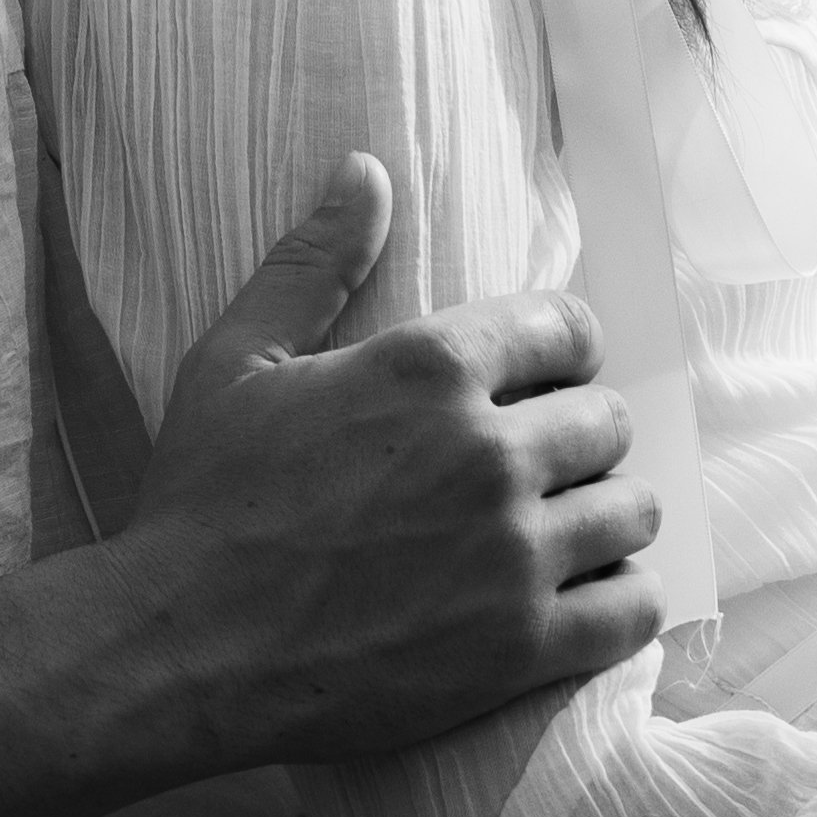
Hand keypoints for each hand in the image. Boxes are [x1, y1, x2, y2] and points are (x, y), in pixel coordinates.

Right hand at [109, 153, 663, 766]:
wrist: (185, 646)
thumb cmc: (206, 495)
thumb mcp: (240, 354)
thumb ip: (316, 259)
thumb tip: (365, 168)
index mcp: (426, 367)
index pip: (563, 327)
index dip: (564, 344)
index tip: (551, 368)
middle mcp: (487, 452)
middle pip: (606, 421)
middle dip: (584, 428)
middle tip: (551, 453)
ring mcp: (512, 555)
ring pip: (629, 512)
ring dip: (609, 509)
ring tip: (575, 522)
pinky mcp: (522, 649)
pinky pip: (631, 610)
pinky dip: (626, 596)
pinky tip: (591, 592)